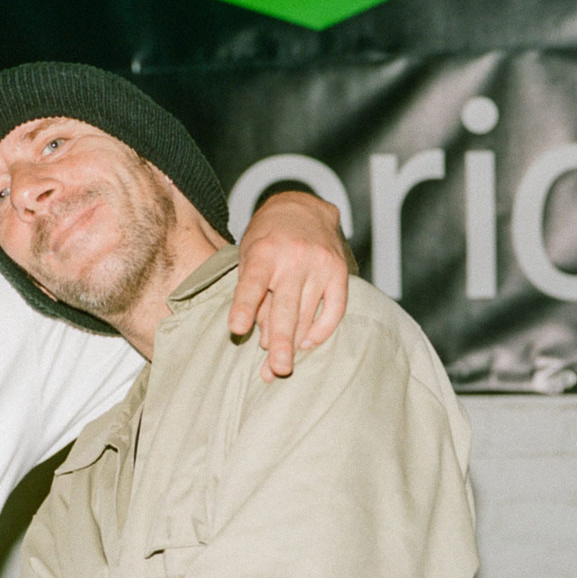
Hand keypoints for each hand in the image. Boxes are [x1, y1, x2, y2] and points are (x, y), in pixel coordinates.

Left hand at [229, 191, 351, 379]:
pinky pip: (335, 309)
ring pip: (308, 314)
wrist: (302, 207)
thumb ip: (255, 294)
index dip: (244, 307)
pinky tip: (307, 343)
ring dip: (295, 343)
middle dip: (280, 342)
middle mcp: (294, 258)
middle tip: (277, 370)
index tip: (236, 328)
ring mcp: (320, 265)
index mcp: (264, 252)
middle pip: (286, 307)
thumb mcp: (250, 257)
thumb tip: (263, 337)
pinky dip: (322, 330)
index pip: (252, 284)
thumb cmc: (268, 238)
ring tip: (281, 366)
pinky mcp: (339, 272)